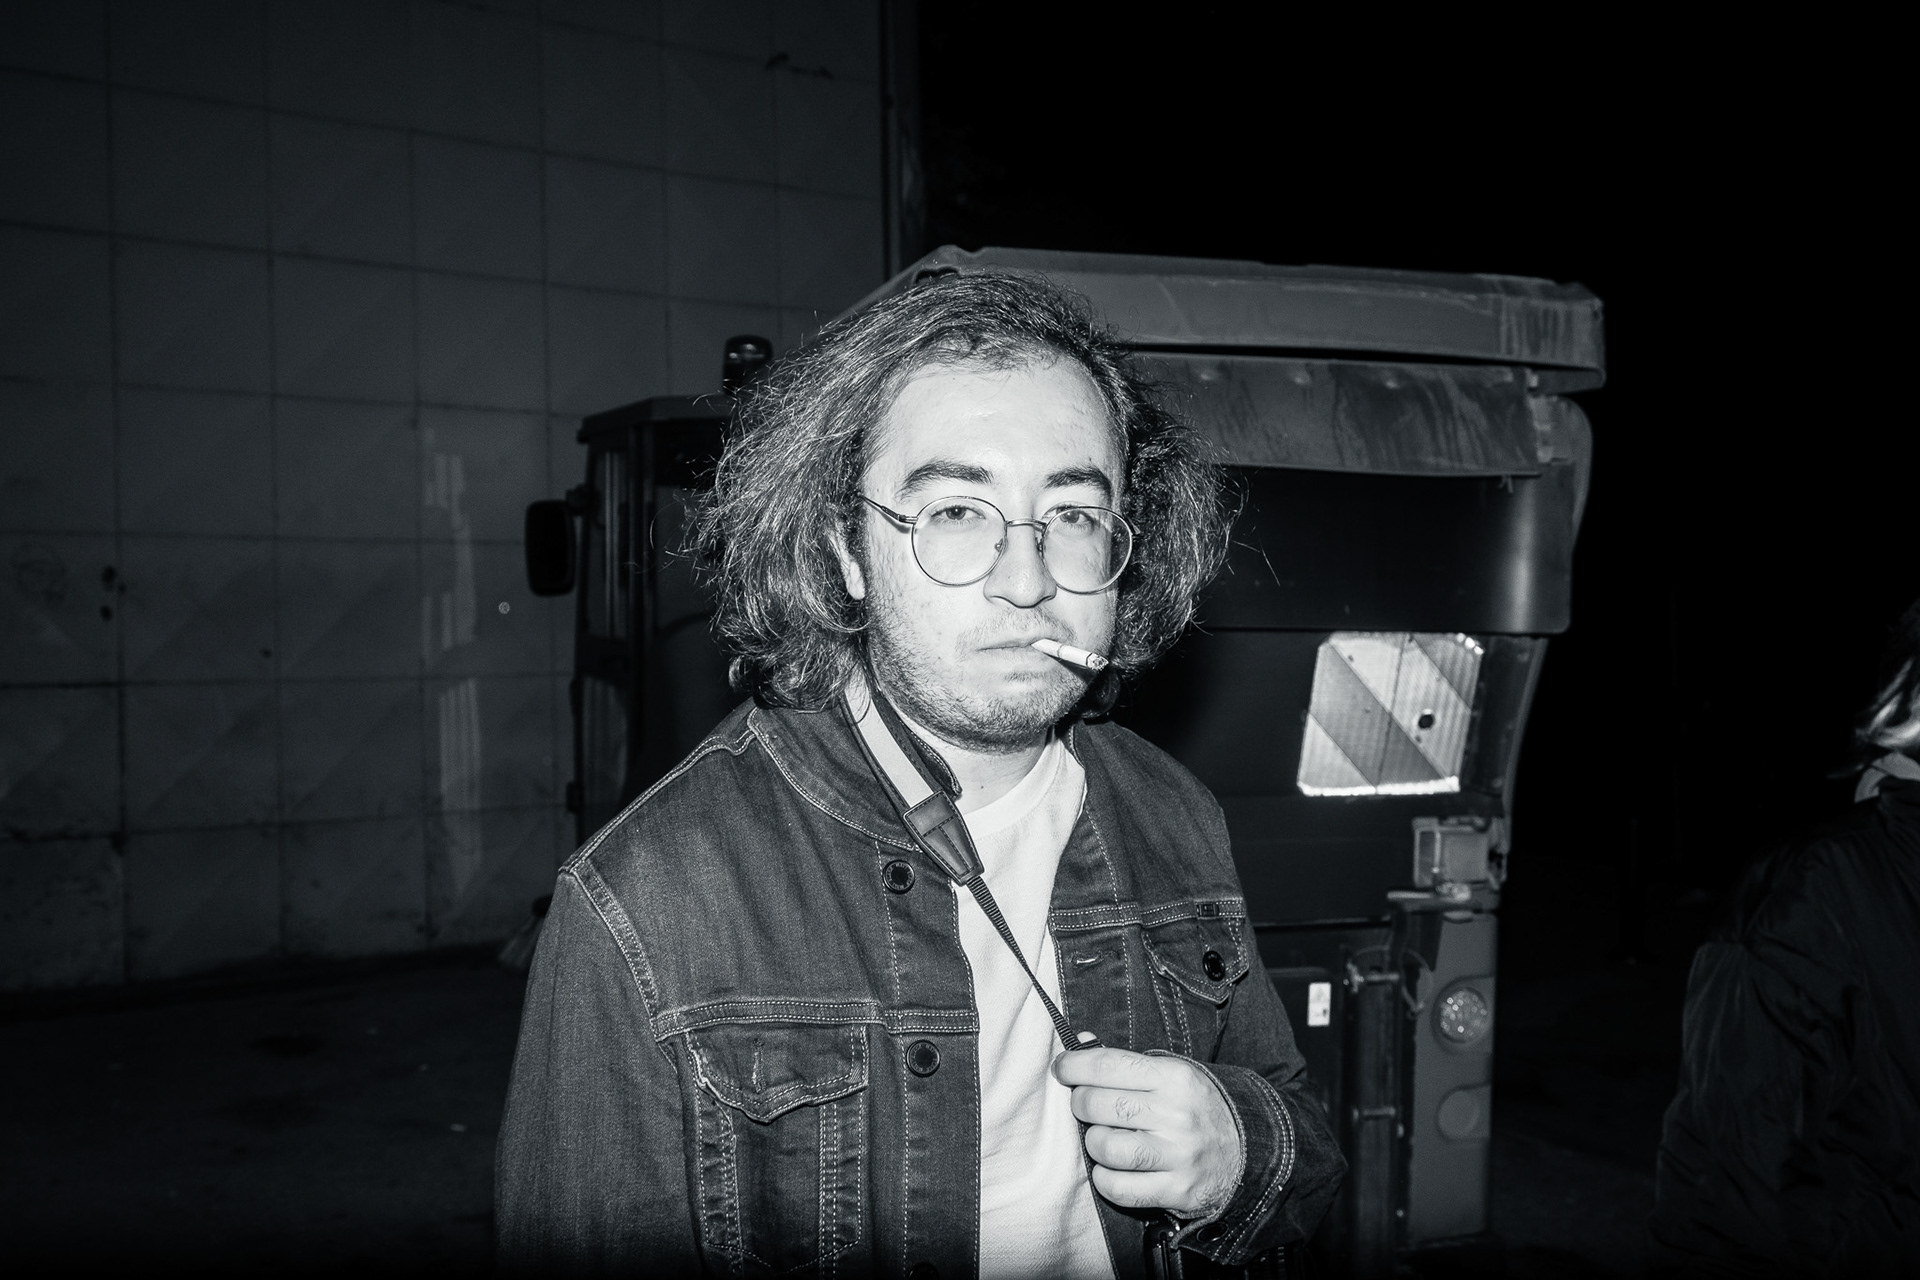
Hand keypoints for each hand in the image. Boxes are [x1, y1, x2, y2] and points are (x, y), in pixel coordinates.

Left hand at [1051, 1047, 1242, 1217]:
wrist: (1250, 1154)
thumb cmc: (1198, 1109)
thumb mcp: (1173, 1075)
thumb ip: (1127, 1062)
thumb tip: (1082, 1043)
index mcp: (1176, 1077)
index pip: (1109, 1064)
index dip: (1075, 1065)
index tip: (1062, 1068)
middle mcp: (1178, 1113)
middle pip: (1098, 1104)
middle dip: (1081, 1105)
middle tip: (1088, 1108)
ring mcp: (1178, 1154)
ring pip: (1104, 1146)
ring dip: (1094, 1143)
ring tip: (1107, 1139)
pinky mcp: (1177, 1190)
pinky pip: (1118, 1187)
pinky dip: (1105, 1178)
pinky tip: (1114, 1169)